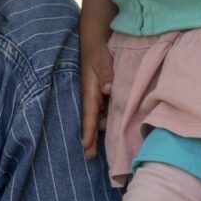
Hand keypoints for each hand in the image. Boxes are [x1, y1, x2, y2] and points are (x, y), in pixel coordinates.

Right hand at [79, 46, 112, 160]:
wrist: (95, 44)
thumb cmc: (98, 53)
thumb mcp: (102, 61)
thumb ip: (106, 74)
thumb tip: (108, 89)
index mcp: (90, 93)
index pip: (89, 115)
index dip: (88, 131)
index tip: (86, 145)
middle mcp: (93, 98)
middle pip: (93, 122)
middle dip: (91, 139)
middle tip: (91, 156)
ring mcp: (98, 98)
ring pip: (100, 118)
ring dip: (102, 131)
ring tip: (108, 148)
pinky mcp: (104, 95)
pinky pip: (106, 111)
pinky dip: (108, 121)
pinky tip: (115, 130)